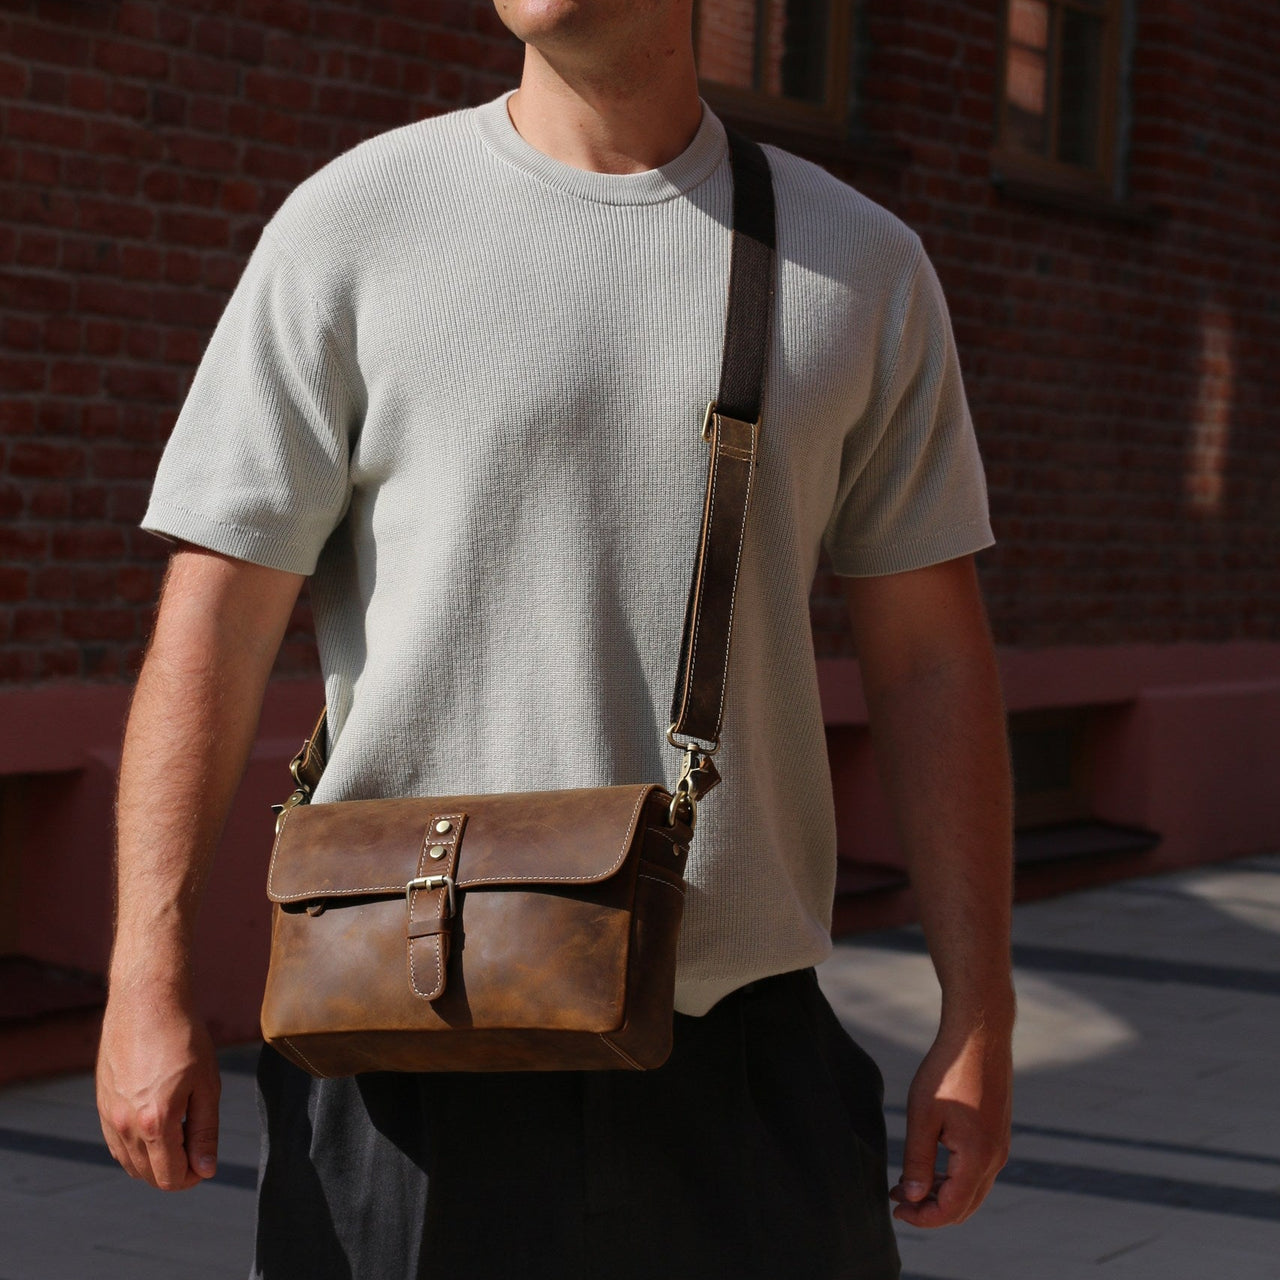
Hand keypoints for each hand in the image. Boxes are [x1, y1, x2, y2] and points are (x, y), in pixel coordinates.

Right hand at [96, 987, 221, 1190]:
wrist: (147, 1002)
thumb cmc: (184, 1037)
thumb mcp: (207, 1084)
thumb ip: (206, 1131)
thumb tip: (206, 1169)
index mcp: (156, 1122)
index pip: (169, 1177)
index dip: (192, 1178)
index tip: (206, 1163)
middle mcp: (125, 1125)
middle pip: (147, 1175)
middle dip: (175, 1170)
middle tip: (196, 1144)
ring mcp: (108, 1116)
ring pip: (129, 1162)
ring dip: (155, 1159)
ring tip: (180, 1129)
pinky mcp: (101, 1104)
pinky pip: (116, 1143)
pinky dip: (136, 1146)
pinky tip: (157, 1124)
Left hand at [891, 1015, 1011, 1226]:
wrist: (979, 1036)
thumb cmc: (948, 1071)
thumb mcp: (923, 1115)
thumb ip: (918, 1160)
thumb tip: (913, 1197)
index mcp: (977, 1158)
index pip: (951, 1209)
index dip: (922, 1218)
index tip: (895, 1210)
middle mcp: (995, 1159)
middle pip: (964, 1206)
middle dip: (930, 1210)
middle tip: (898, 1200)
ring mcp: (999, 1147)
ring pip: (971, 1190)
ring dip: (941, 1194)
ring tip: (907, 1184)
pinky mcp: (997, 1135)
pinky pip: (977, 1171)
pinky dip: (953, 1178)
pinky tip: (929, 1166)